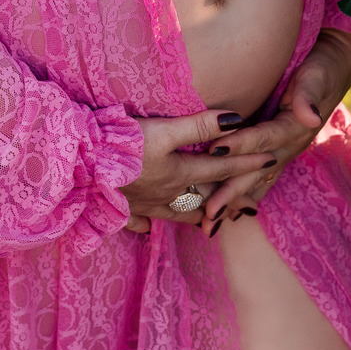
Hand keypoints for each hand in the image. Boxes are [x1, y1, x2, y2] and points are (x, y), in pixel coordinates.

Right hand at [118, 109, 275, 234]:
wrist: (79, 166)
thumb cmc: (121, 145)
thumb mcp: (164, 130)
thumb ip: (200, 125)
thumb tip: (237, 120)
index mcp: (180, 173)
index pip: (222, 166)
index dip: (248, 162)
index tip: (271, 160)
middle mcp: (167, 193)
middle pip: (205, 197)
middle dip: (228, 199)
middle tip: (249, 204)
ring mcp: (144, 204)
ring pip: (178, 213)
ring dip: (196, 215)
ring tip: (210, 221)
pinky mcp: (121, 208)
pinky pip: (139, 222)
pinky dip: (147, 226)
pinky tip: (148, 229)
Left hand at [198, 28, 350, 222]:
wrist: (334, 68)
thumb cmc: (320, 69)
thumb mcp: (315, 78)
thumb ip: (308, 97)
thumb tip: (309, 116)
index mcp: (292, 127)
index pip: (262, 138)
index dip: (239, 144)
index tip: (214, 151)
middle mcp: (288, 145)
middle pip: (254, 171)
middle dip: (231, 193)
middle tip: (209, 214)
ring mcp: (284, 151)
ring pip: (256, 181)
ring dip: (235, 202)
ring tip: (213, 223)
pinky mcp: (279, 151)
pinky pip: (260, 178)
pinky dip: (245, 194)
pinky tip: (231, 210)